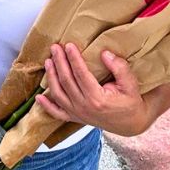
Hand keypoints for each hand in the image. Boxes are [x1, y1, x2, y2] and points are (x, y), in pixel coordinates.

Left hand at [35, 43, 169, 136]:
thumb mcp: (131, 84)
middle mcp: (84, 107)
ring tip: (48, 61)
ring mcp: (78, 114)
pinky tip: (38, 97)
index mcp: (97, 99)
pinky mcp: (75, 118)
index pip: (80, 74)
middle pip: (66, 81)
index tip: (69, 45)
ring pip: (58, 93)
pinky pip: (57, 113)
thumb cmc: (131, 102)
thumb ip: (119, 68)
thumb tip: (105, 54)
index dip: (73, 58)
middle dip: (60, 62)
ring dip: (51, 76)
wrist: (131, 124)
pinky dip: (46, 106)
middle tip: (55, 47)